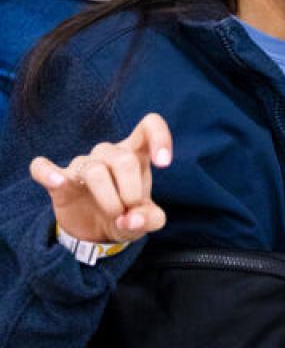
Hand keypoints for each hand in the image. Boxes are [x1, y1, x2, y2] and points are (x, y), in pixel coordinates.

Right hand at [30, 113, 171, 244]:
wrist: (96, 235)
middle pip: (124, 160)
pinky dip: (49, 172)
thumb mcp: (145, 220)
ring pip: (95, 171)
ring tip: (115, 214)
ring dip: (108, 198)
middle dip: (131, 191)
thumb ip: (150, 218)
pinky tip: (59, 181)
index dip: (159, 137)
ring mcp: (83, 165)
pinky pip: (44, 168)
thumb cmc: (126, 215)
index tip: (164, 163)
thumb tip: (132, 218)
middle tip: (130, 211)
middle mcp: (111, 153)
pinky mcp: (59, 182)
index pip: (150, 125)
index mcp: (137, 153)